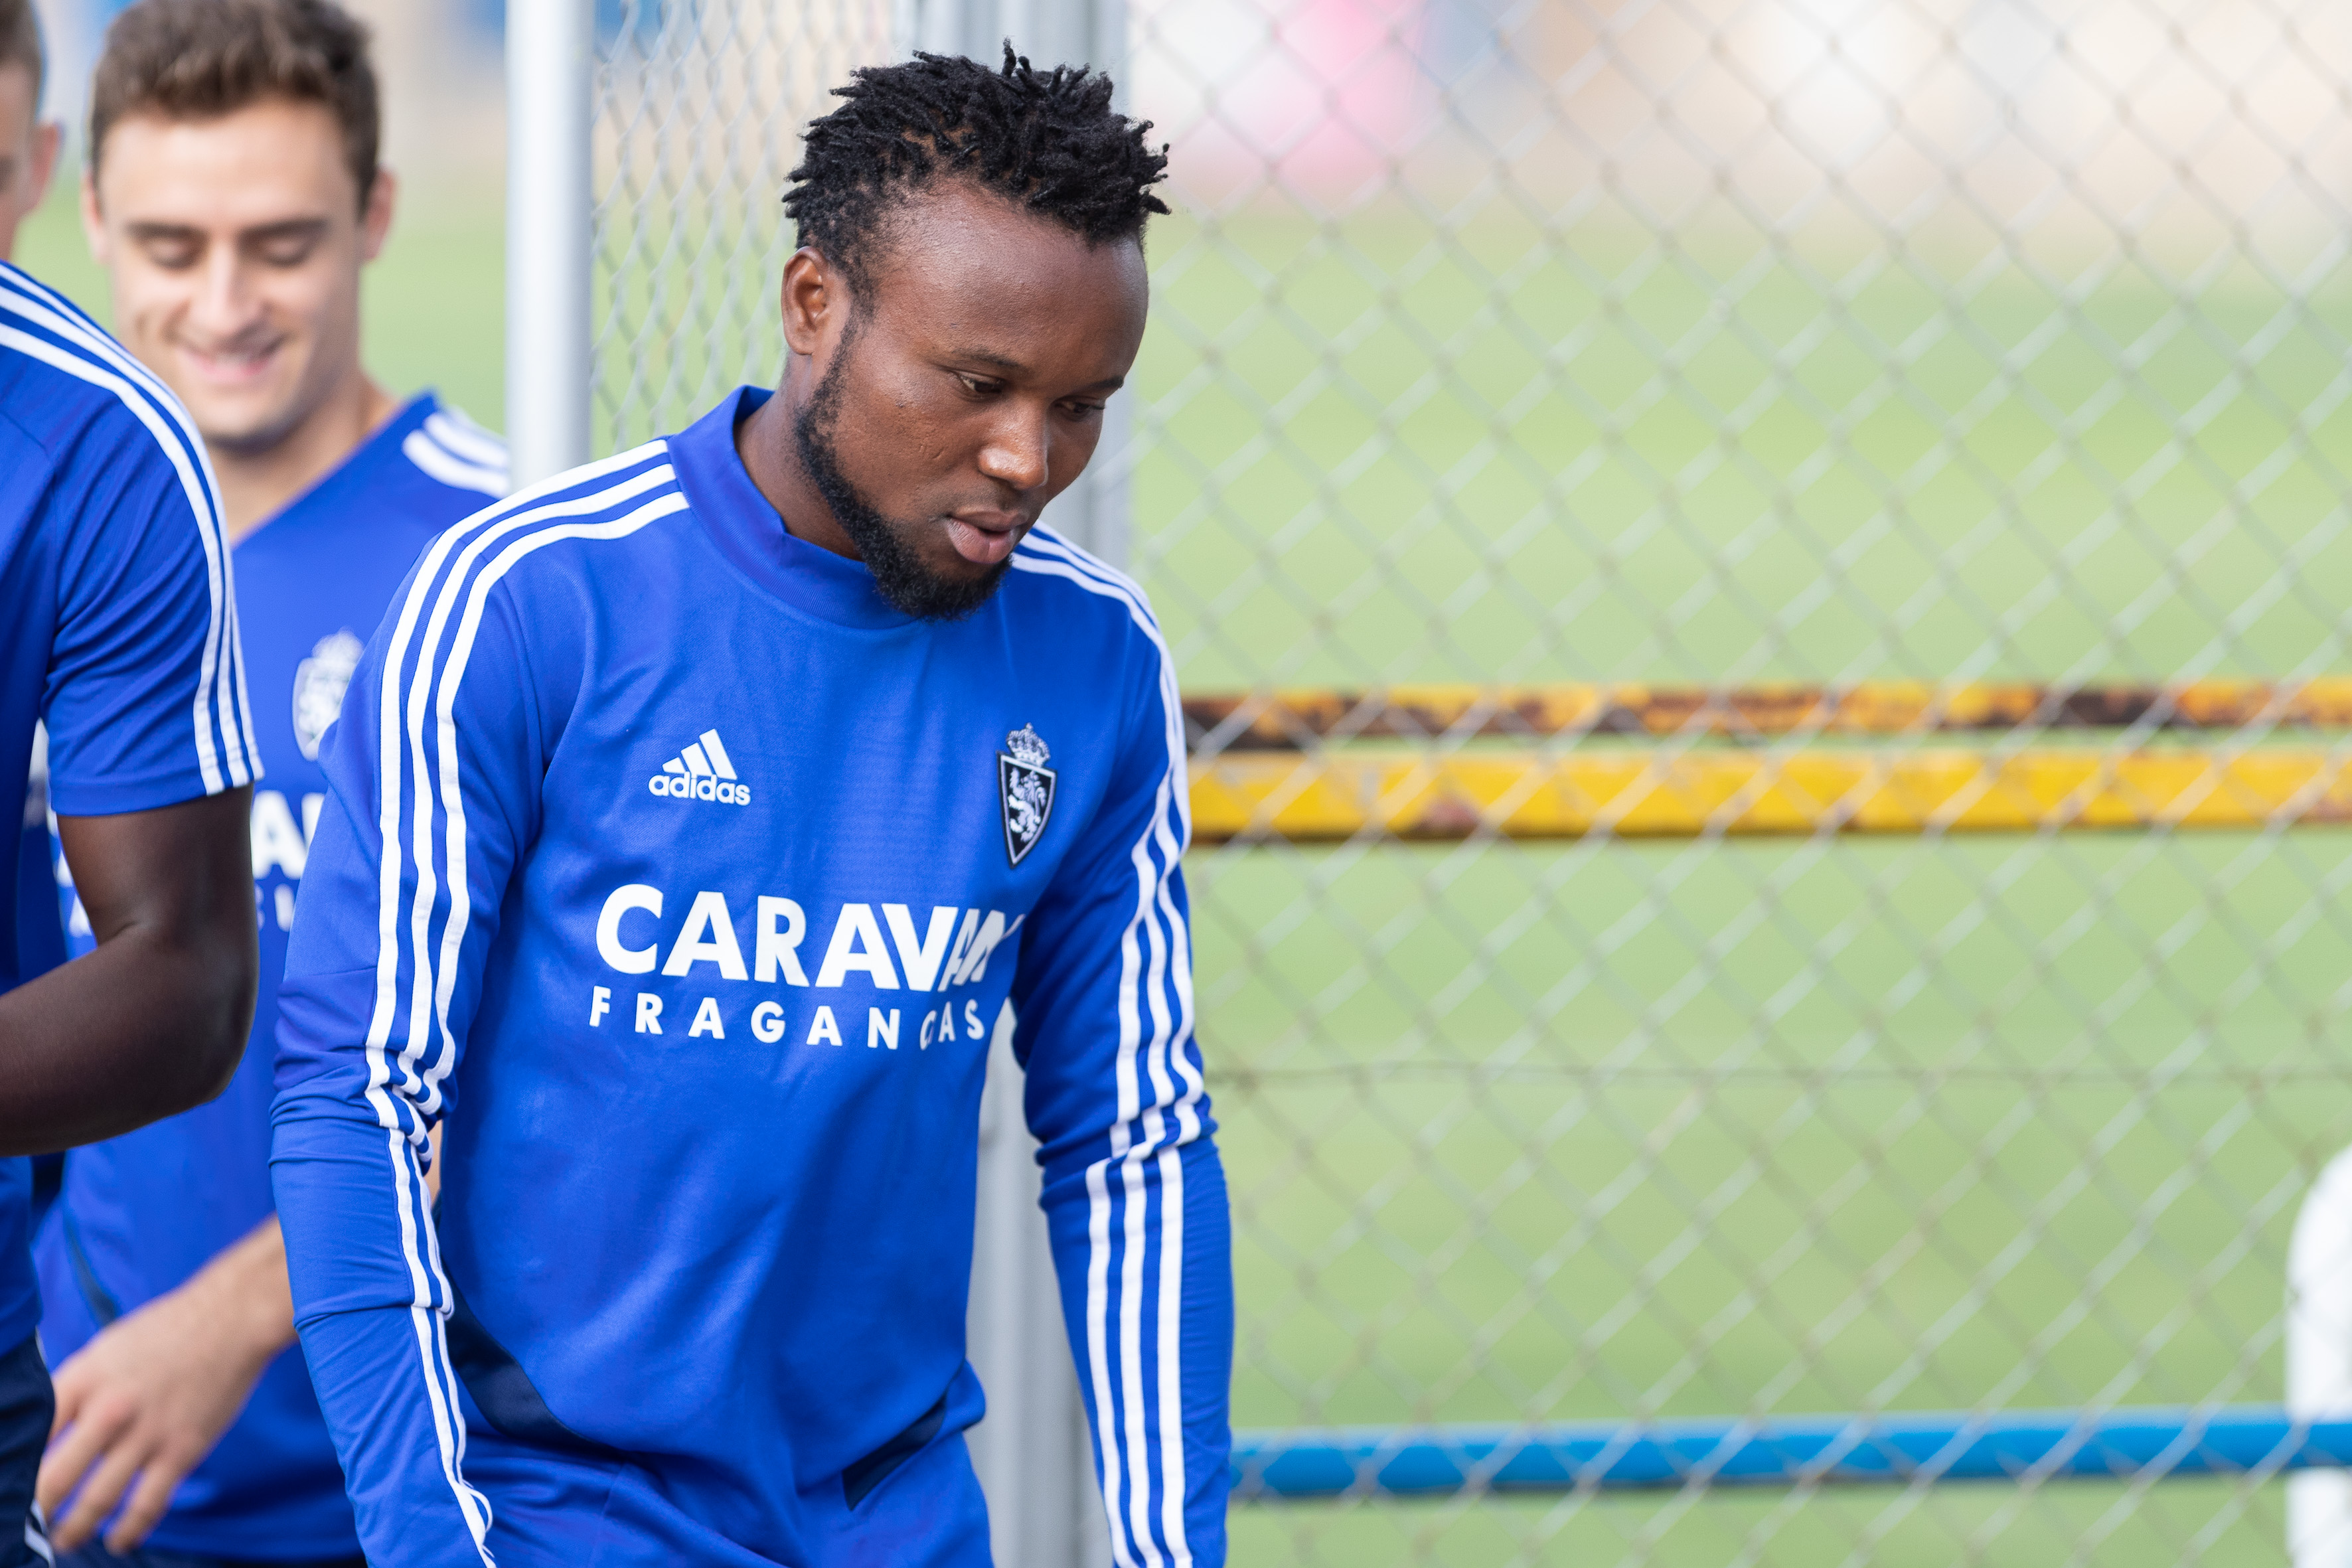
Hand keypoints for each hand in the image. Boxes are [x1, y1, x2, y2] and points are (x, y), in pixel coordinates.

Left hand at [37, 1218, 293, 1552]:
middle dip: (37, 1512)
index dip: (15, 1469)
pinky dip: (129, 1531)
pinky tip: (119, 1542)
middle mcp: (110, 1409)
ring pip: (98, 1501)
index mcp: (84, 1378)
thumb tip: (42, 1426)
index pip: (31, 1437)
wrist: (233, 1317)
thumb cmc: (166, 1329)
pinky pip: (148, 1504)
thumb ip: (74, 1386)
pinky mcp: (183, 1450)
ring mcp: (148, 1433)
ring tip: (64, 1542)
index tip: (12, 1488)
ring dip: (74, 1530)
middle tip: (28, 1528)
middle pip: (55, 1479)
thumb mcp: (105, 1348)